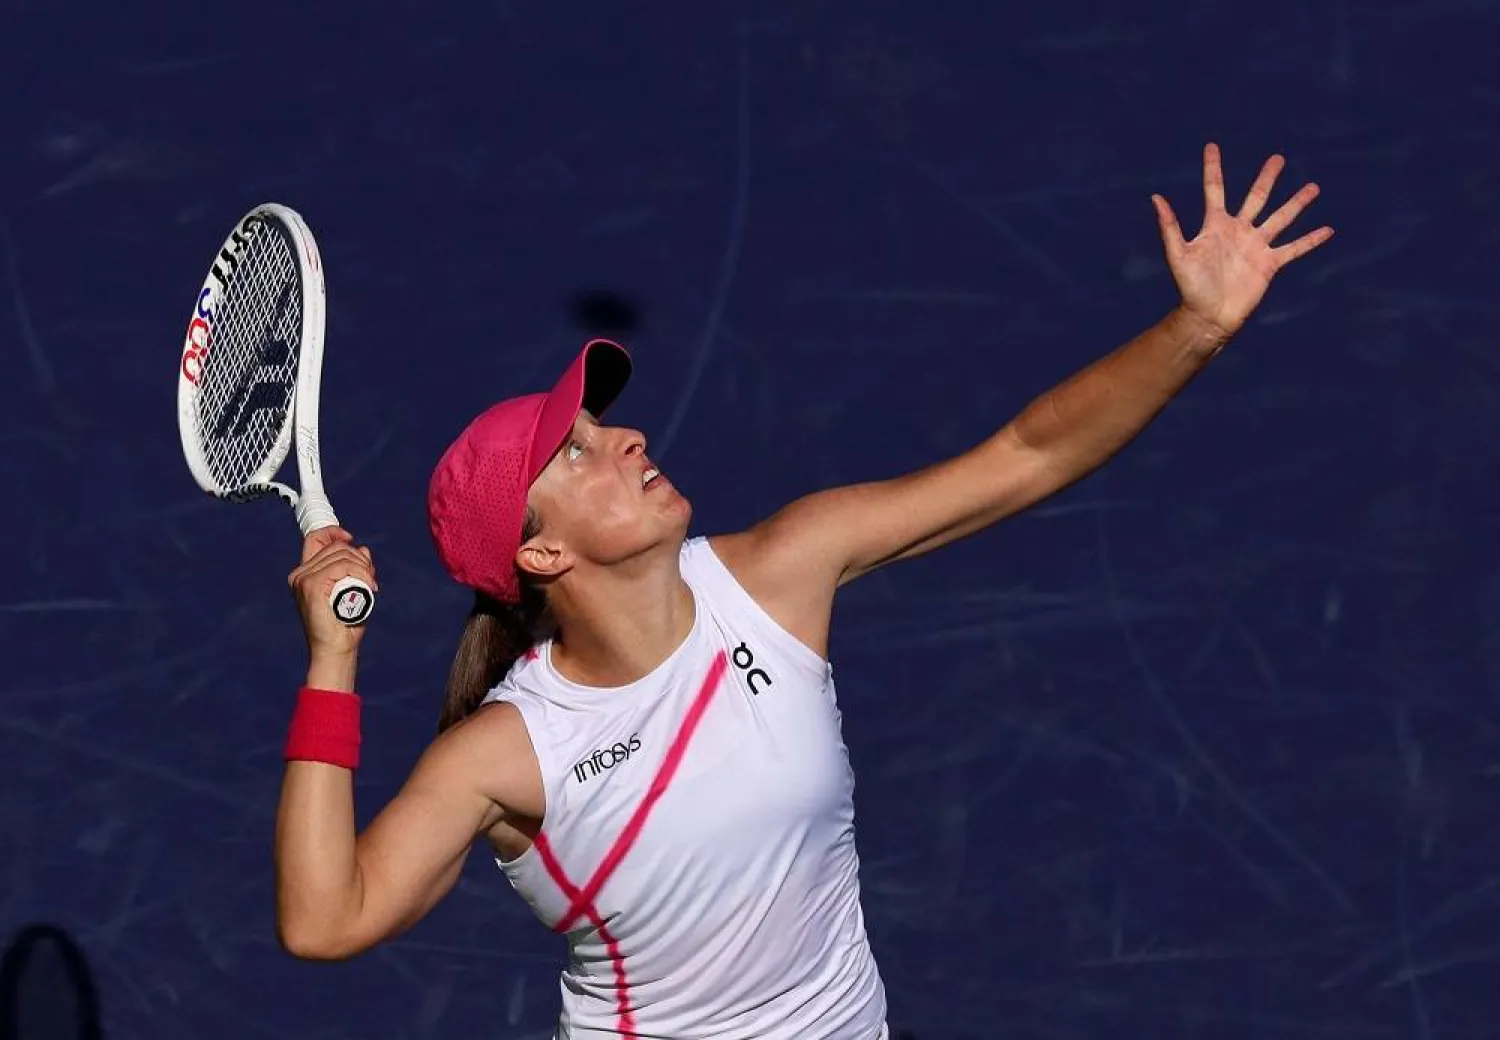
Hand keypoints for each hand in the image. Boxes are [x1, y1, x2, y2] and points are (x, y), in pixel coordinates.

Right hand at [287, 527, 377, 660]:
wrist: (335, 650)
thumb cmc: (343, 625)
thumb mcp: (353, 590)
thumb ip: (355, 569)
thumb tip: (363, 548)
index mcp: (305, 574)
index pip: (315, 538)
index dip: (333, 532)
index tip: (350, 538)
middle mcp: (300, 574)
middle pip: (335, 546)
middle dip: (359, 558)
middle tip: (371, 578)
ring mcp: (303, 579)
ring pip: (341, 555)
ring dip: (364, 567)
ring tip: (371, 585)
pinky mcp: (311, 586)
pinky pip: (342, 566)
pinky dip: (361, 573)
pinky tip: (370, 586)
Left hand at [1153, 142, 1333, 343]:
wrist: (1208, 316)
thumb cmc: (1190, 287)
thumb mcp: (1178, 254)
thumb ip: (1170, 226)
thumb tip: (1155, 197)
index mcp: (1215, 225)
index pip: (1214, 189)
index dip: (1213, 168)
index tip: (1211, 145)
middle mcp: (1238, 231)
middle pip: (1256, 197)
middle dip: (1267, 178)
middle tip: (1278, 158)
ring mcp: (1256, 246)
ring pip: (1281, 218)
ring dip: (1297, 203)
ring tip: (1313, 186)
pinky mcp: (1269, 264)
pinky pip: (1294, 248)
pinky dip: (1311, 240)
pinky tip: (1328, 229)